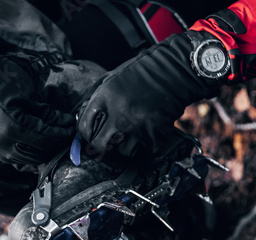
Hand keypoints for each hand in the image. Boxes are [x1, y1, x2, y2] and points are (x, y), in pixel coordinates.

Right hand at [0, 41, 92, 164]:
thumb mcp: (27, 92)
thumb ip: (47, 112)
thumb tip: (65, 122)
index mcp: (13, 127)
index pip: (47, 138)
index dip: (62, 133)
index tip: (70, 127)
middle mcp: (2, 143)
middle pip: (39, 153)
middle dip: (54, 144)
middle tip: (63, 133)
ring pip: (27, 159)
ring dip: (42, 150)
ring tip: (51, 138)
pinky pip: (13, 158)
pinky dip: (26, 153)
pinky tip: (34, 142)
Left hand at [77, 31, 224, 158]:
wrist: (173, 71)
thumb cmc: (143, 73)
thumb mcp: (111, 78)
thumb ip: (95, 96)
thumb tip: (82, 115)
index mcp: (104, 98)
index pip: (84, 128)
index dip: (85, 136)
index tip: (90, 137)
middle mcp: (118, 114)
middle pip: (99, 147)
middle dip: (100, 149)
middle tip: (105, 147)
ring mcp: (137, 126)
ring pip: (122, 153)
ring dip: (125, 149)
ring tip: (130, 137)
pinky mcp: (155, 134)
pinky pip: (146, 154)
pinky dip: (147, 151)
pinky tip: (147, 140)